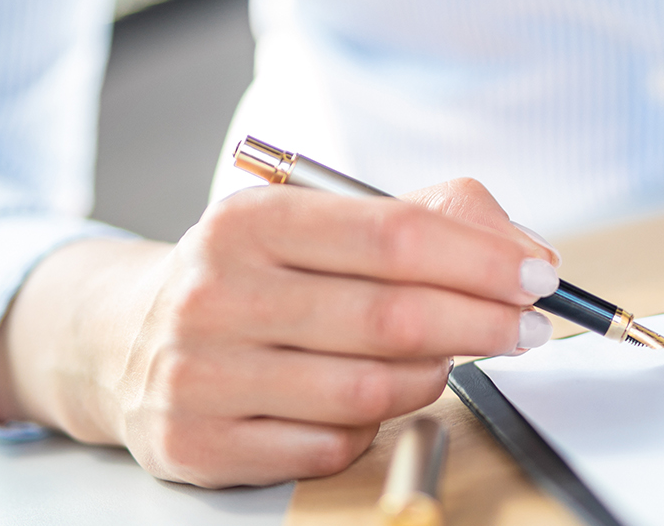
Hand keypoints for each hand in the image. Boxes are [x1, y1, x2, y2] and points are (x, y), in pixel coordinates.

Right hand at [0, 178, 560, 486]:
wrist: (125, 338)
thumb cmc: (254, 277)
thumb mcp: (318, 221)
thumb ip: (425, 217)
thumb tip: (521, 250)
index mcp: (248, 221)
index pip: (393, 236)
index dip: (482, 259)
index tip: (538, 277)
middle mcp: (215, 294)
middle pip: (390, 317)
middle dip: (480, 323)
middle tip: (524, 329)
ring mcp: (200, 374)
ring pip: (368, 391)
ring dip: (431, 377)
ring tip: (443, 360)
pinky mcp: (198, 443)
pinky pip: (329, 446)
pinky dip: (371, 426)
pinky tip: (370, 400)